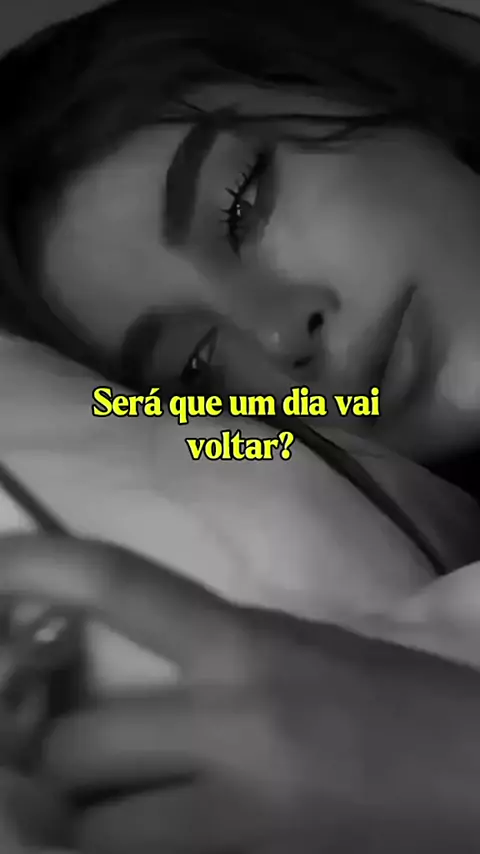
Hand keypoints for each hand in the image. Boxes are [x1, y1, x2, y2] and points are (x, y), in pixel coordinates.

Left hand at [1, 535, 479, 852]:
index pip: (121, 587)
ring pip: (88, 824)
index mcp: (250, 643)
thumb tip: (130, 663)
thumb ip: (218, 650)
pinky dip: (130, 851)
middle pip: (75, 739)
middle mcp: (231, 721)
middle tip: (87, 753)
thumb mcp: (302, 648)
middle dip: (65, 752)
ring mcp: (235, 815)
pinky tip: (152, 838)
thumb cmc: (398, 705)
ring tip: (121, 808)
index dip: (42, 566)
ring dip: (86, 819)